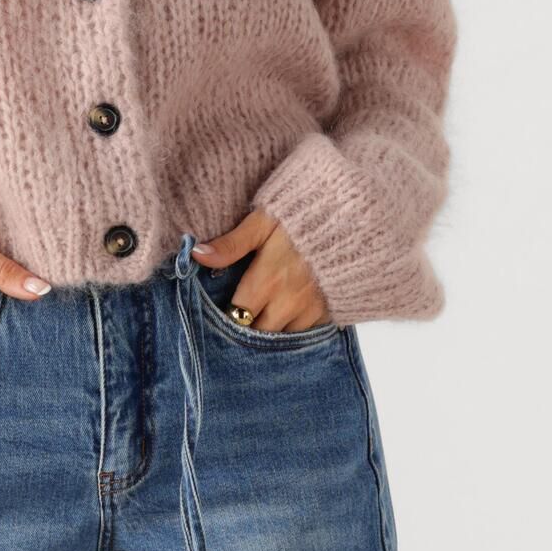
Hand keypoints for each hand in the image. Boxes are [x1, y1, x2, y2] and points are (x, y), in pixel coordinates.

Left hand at [189, 209, 330, 331]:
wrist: (354, 214)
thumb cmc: (304, 213)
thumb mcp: (264, 220)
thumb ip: (231, 243)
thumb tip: (197, 255)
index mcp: (267, 281)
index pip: (236, 316)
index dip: (227, 315)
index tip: (223, 309)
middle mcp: (289, 302)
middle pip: (258, 333)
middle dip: (249, 327)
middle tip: (243, 313)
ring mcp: (313, 309)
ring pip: (283, 336)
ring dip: (273, 328)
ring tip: (266, 314)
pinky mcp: (331, 310)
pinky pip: (308, 332)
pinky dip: (296, 326)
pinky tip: (290, 313)